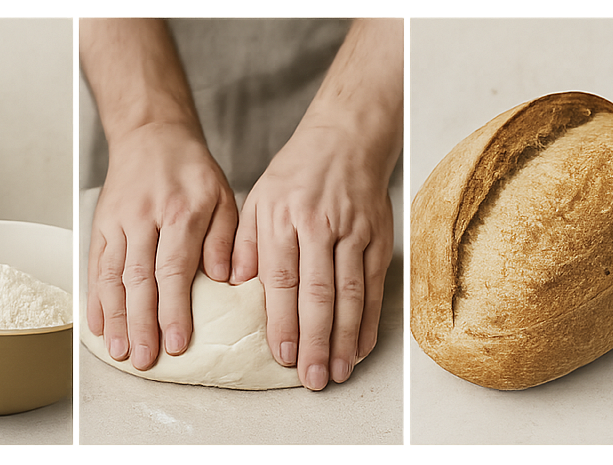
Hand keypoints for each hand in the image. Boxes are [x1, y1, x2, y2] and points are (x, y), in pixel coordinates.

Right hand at [87, 122, 237, 370]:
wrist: (151, 133)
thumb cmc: (192, 170)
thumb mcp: (224, 196)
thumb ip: (224, 238)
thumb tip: (224, 279)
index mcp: (181, 211)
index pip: (174, 268)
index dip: (173, 309)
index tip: (175, 342)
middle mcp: (145, 217)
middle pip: (139, 278)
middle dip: (141, 323)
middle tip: (144, 358)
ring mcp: (118, 221)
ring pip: (112, 275)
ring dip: (115, 317)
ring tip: (119, 351)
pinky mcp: (101, 223)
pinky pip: (95, 264)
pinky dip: (95, 297)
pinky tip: (97, 325)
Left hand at [230, 124, 394, 389]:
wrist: (346, 138)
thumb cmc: (296, 173)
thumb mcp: (258, 199)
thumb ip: (245, 243)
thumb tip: (234, 285)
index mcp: (283, 219)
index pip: (283, 279)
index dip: (284, 320)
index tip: (282, 354)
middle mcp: (320, 227)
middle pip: (319, 293)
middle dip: (315, 340)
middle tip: (311, 378)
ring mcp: (354, 233)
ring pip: (350, 294)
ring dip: (344, 338)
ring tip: (336, 371)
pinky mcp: (378, 239)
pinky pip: (374, 286)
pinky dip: (369, 319)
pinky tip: (361, 345)